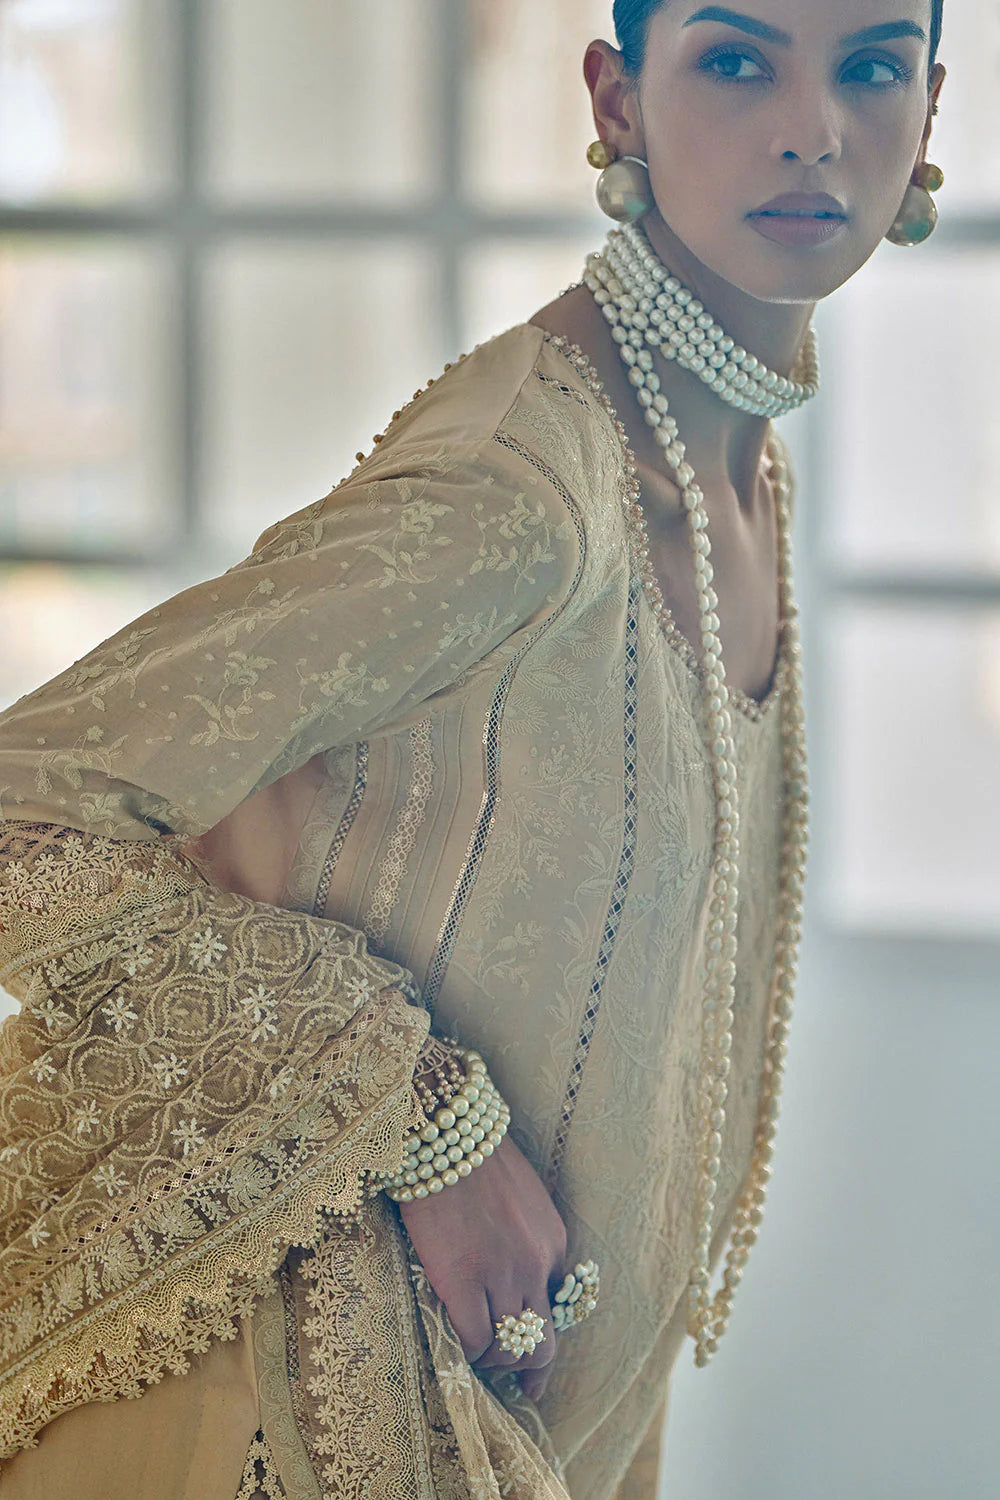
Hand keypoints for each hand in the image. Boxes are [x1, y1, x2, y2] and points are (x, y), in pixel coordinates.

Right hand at [398, 1132, 566, 1401]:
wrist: (448, 1133)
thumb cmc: (476, 1157)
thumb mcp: (523, 1198)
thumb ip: (527, 1238)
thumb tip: (514, 1274)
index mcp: (555, 1243)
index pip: (559, 1310)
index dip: (542, 1339)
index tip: (530, 1362)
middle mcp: (537, 1265)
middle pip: (544, 1343)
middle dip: (529, 1371)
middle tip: (511, 1384)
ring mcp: (503, 1274)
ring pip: (513, 1349)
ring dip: (493, 1362)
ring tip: (474, 1358)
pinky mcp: (465, 1279)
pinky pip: (475, 1340)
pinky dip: (466, 1352)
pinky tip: (453, 1346)